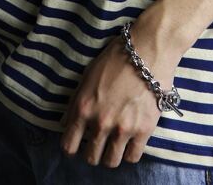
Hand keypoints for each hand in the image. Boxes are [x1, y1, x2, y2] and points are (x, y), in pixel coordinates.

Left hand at [59, 25, 181, 168]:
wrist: (147, 51)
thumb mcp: (88, 75)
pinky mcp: (143, 130)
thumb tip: (65, 123)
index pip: (69, 145)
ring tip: (114, 146)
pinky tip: (129, 142)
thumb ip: (76, 102)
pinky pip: (133, 157)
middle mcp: (101, 122)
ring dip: (110, 156)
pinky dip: (129, 153)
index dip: (72, 147)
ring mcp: (123, 128)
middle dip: (92, 152)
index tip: (77, 144)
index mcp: (84, 108)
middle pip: (91, 157)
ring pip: (111, 161)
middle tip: (98, 144)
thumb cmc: (116, 58)